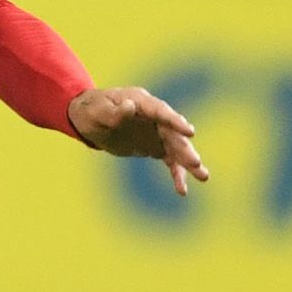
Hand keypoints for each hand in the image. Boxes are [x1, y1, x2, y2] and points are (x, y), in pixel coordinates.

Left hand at [69, 86, 208, 195]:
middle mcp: (154, 116)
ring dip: (189, 162)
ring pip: (176, 148)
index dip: (175, 121)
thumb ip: (114, 112)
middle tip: (196, 162)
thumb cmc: (91, 111)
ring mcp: (157, 132)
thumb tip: (130, 106)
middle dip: (184, 148)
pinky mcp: (155, 146)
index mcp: (141, 102)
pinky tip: (182, 190)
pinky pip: (169, 160)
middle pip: (172, 133)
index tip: (189, 131)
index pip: (161, 112)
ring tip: (204, 177)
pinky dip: (176, 173)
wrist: (88, 119)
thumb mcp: (97, 111)